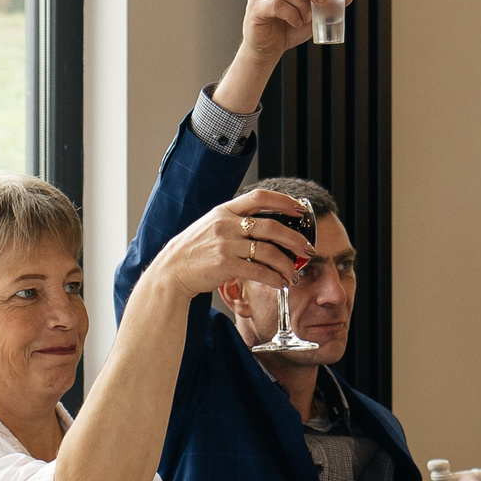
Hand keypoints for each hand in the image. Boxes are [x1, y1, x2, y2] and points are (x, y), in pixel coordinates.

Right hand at [145, 189, 310, 303]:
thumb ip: (234, 221)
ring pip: (268, 251)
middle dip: (295, 238)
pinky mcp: (225, 265)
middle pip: (271, 226)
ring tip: (294, 273)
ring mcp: (225, 244)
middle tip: (308, 248)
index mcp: (225, 210)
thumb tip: (265, 224)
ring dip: (287, 264)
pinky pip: (258, 271)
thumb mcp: (211, 226)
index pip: (259, 197)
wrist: (171, 271)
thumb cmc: (193, 250)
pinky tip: (280, 283)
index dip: (283, 201)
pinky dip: (274, 278)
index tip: (300, 209)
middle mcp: (226, 224)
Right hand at [238, 0, 330, 68]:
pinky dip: (291, 14)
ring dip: (301, 4)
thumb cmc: (291, 27)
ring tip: (307, 18)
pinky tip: (297, 23)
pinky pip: (275, 5)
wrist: (270, 49)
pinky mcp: (255, 9)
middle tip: (322, 1)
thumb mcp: (315, 14)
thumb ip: (331, 2)